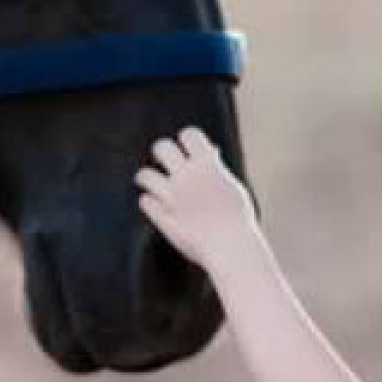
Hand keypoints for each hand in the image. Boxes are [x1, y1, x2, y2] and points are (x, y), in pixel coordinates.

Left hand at [135, 128, 257, 272]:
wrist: (231, 248)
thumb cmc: (237, 220)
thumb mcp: (233, 188)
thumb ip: (218, 170)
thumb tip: (211, 153)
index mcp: (207, 165)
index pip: (189, 134)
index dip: (187, 141)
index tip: (188, 151)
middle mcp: (186, 175)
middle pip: (161, 146)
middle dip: (162, 154)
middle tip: (167, 165)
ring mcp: (170, 195)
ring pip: (144, 173)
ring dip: (148, 179)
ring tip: (152, 185)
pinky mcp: (160, 215)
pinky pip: (144, 201)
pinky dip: (150, 204)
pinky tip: (158, 209)